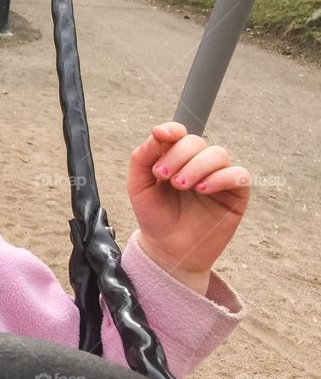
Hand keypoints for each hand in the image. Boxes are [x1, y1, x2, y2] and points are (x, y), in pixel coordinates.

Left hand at [127, 123, 249, 294]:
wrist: (167, 249)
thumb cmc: (154, 216)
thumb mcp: (138, 186)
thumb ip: (142, 158)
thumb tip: (156, 134)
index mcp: (175, 157)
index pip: (179, 133)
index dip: (172, 129)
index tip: (160, 135)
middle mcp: (198, 163)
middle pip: (196, 141)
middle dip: (178, 155)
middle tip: (164, 177)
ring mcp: (218, 177)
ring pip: (218, 154)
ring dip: (197, 166)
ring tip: (181, 185)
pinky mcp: (236, 195)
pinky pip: (239, 175)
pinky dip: (221, 177)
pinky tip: (203, 189)